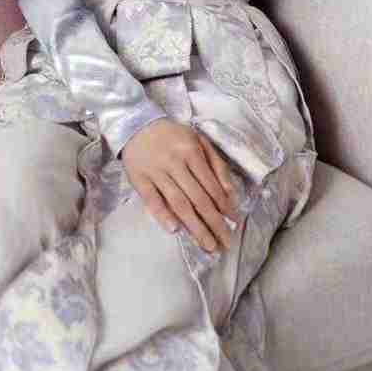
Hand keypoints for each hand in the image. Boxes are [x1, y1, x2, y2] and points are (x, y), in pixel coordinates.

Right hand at [121, 119, 237, 252]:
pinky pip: (151, 200)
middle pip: (198, 198)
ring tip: (208, 245)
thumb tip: (230, 193)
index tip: (235, 223)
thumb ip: (217, 165)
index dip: (225, 206)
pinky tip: (174, 230)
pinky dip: (162, 215)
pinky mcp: (139, 179)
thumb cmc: (173, 136)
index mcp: (191, 152)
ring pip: (178, 203)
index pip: (211, 185)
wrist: (137, 125)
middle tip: (226, 244)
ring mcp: (156, 172)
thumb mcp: (199, 141)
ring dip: (195, 226)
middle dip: (214, 223)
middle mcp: (175, 163)